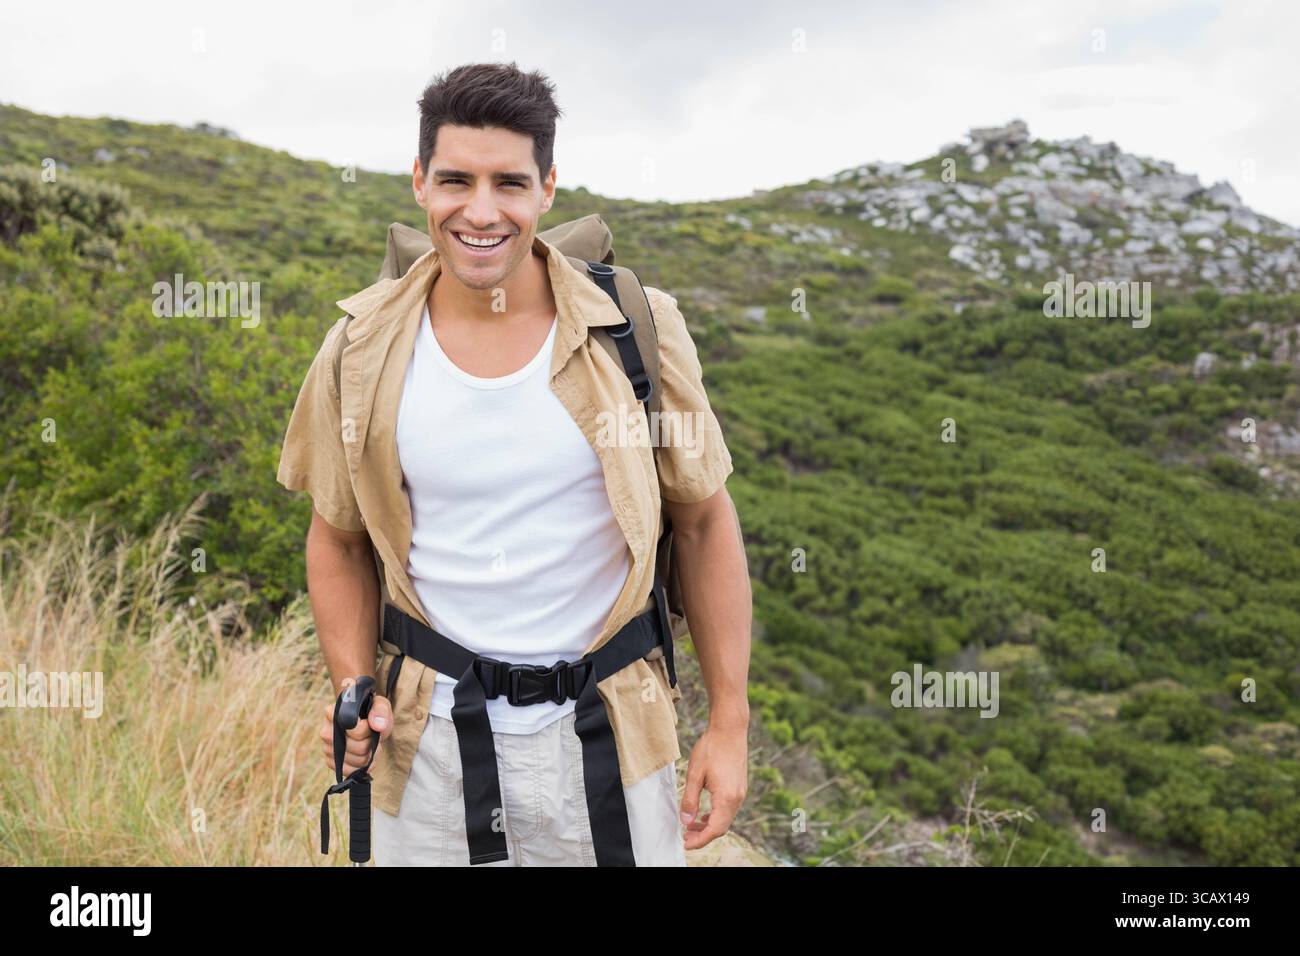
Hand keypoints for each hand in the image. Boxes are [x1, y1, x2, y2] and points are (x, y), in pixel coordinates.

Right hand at [319, 677, 392, 776]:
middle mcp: (326, 731)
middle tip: (371, 735)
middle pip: (359, 746)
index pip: (354, 729)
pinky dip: (363, 766)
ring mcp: (327, 748)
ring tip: (369, 744)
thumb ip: (381, 711)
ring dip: (370, 754)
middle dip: (371, 742)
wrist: (365, 726)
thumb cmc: (371, 714)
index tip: (369, 723)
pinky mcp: (330, 762)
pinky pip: (351, 771)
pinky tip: (364, 755)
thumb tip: (378, 725)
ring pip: (358, 760)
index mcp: (334, 713)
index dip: (367, 729)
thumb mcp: (379, 705)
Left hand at [679, 723, 747, 850]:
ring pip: (725, 819)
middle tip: (685, 837)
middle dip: (703, 835)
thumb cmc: (711, 748)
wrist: (730, 729)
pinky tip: (704, 814)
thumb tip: (686, 821)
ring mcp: (740, 793)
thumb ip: (690, 799)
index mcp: (727, 797)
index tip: (686, 844)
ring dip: (709, 826)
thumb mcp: (694, 774)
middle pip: (722, 827)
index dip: (700, 840)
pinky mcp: (739, 787)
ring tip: (691, 826)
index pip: (715, 829)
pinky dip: (716, 816)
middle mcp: (737, 798)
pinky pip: (728, 809)